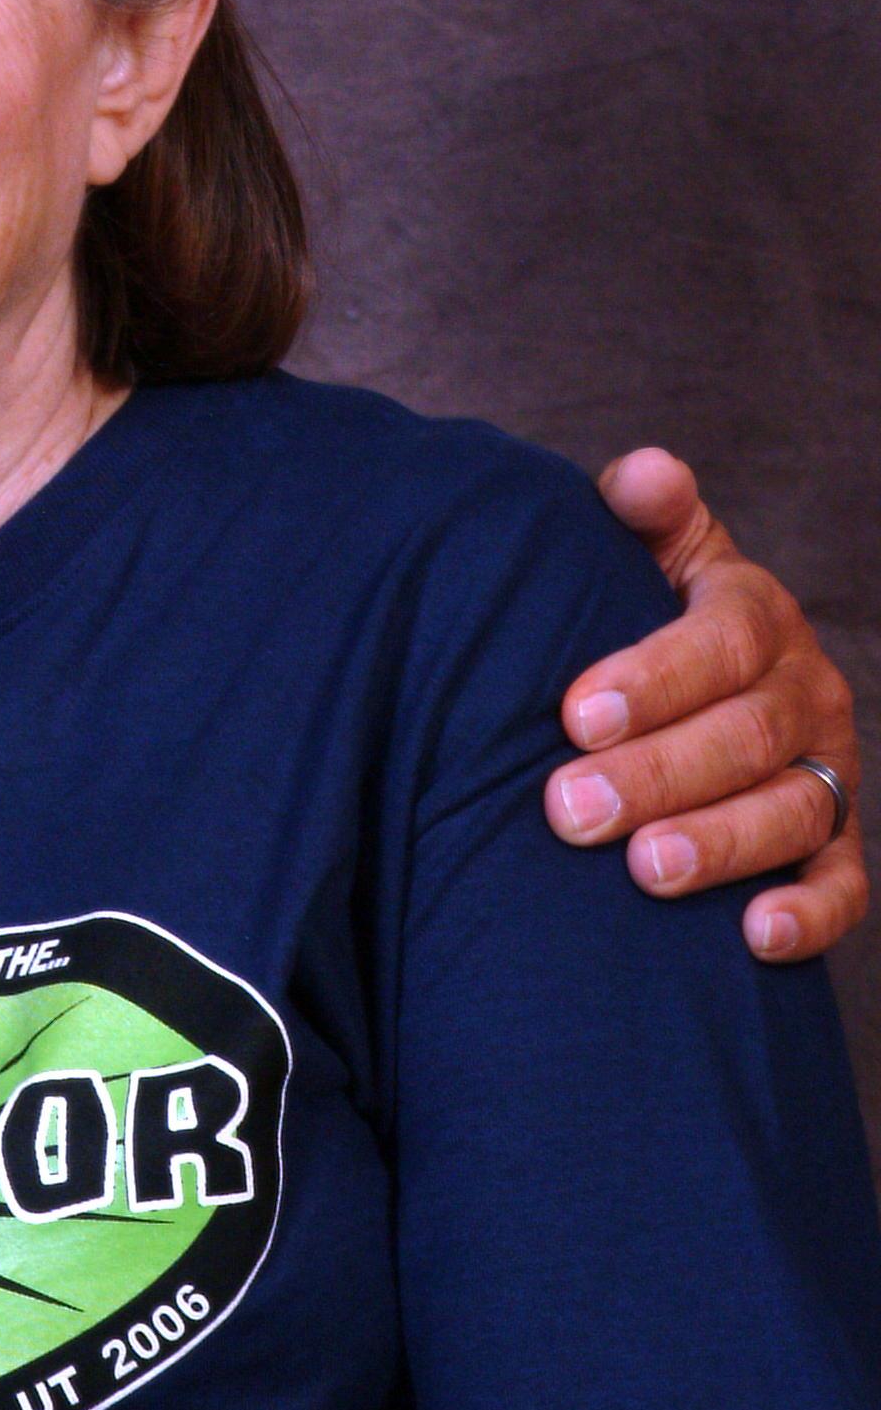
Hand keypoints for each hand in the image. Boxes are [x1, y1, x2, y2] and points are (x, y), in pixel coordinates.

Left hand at [544, 453, 862, 961]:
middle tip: (567, 810)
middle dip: (656, 776)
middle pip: (745, 737)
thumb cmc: (640, 618)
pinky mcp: (837, 849)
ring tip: (645, 872)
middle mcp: (804, 692)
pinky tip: (752, 936)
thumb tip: (646, 472)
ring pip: (793, 812)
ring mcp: (828, 772)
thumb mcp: (648, 556)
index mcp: (757, 614)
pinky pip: (843, 888)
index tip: (574, 715)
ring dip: (719, 845)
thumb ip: (645, 514)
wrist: (691, 689)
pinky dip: (807, 917)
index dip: (652, 679)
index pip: (718, 643)